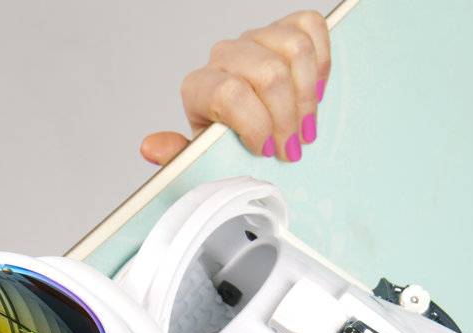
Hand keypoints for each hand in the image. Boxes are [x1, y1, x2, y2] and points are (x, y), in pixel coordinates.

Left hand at [139, 10, 331, 167]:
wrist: (249, 136)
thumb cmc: (227, 150)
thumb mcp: (203, 163)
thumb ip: (181, 158)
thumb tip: (151, 148)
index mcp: (201, 87)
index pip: (229, 93)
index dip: (256, 124)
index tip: (267, 151)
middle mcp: (226, 57)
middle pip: (268, 73)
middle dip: (287, 117)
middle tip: (291, 148)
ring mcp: (256, 40)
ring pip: (293, 49)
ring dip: (307, 96)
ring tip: (306, 126)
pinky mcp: (285, 31)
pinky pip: (310, 27)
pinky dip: (321, 61)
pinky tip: (316, 91)